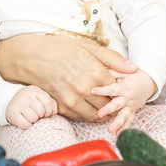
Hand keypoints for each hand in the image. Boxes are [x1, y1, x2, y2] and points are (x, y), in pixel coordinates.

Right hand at [0, 35, 137, 121]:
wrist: (31, 57)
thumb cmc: (60, 48)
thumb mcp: (88, 47)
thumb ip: (113, 59)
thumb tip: (133, 69)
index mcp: (94, 72)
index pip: (117, 89)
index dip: (121, 90)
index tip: (122, 88)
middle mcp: (84, 88)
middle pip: (108, 104)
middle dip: (113, 103)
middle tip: (115, 99)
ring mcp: (72, 99)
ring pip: (95, 114)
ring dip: (101, 112)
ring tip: (104, 105)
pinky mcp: (61, 106)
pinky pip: (80, 117)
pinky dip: (87, 114)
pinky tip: (89, 107)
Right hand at [5, 86, 57, 128]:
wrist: (10, 101)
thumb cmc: (30, 100)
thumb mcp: (40, 97)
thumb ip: (51, 103)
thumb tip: (54, 112)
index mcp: (34, 90)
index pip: (47, 101)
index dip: (49, 110)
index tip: (46, 113)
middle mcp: (26, 96)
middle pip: (41, 111)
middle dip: (40, 115)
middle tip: (35, 114)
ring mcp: (19, 104)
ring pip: (33, 118)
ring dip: (33, 120)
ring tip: (30, 116)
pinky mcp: (12, 114)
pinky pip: (25, 124)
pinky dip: (27, 125)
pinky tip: (24, 120)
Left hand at [90, 69, 156, 134]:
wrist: (149, 81)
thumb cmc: (133, 74)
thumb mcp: (123, 70)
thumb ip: (112, 71)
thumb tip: (99, 69)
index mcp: (124, 87)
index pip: (112, 88)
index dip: (102, 90)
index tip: (92, 91)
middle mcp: (127, 98)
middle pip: (117, 104)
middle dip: (108, 109)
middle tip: (100, 114)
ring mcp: (130, 106)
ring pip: (124, 115)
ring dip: (117, 123)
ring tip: (109, 130)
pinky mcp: (132, 111)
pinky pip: (129, 120)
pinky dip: (124, 127)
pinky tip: (117, 134)